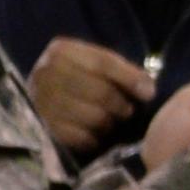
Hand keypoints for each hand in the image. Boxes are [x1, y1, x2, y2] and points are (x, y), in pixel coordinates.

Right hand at [26, 35, 159, 157]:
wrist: (39, 101)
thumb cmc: (77, 81)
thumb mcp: (94, 66)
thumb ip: (121, 72)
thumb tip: (148, 90)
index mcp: (62, 50)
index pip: (103, 63)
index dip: (130, 78)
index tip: (150, 93)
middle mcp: (45, 73)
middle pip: (100, 92)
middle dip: (121, 105)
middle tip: (126, 111)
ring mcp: (40, 102)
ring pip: (94, 117)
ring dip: (109, 123)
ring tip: (109, 121)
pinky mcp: (41, 128)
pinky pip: (81, 138)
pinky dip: (93, 139)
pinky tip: (93, 134)